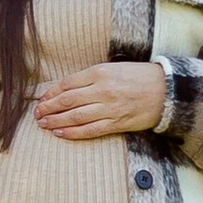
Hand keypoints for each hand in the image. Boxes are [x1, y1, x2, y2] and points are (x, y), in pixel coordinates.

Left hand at [32, 62, 167, 142]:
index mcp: (100, 72)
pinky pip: (91, 130)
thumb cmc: (138, 76)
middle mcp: (103, 90)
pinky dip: (73, 133)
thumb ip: (90, 77)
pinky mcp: (117, 123)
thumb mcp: (112, 68)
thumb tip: (65, 88)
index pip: (67, 84)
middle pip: (67, 101)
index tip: (41, 99)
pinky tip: (61, 134)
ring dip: (56, 122)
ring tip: (43, 124)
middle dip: (48, 108)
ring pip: (76, 117)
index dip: (51, 93)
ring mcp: (110, 108)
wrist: (166, 90)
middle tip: (36, 114)